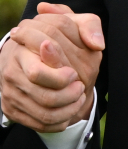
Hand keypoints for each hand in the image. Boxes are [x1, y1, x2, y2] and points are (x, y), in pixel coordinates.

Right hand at [0, 3, 104, 131]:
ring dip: (69, 107)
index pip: (41, 66)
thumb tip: (96, 45)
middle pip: (43, 92)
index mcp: (24, 46)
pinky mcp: (12, 109)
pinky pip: (41, 123)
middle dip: (68, 93)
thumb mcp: (74, 25)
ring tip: (78, 96)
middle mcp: (12, 70)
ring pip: (45, 110)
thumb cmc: (59, 40)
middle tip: (79, 86)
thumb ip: (88, 26)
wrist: (30, 59)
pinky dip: (61, 119)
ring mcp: (10, 91)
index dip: (61, 75)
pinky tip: (70, 108)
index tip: (73, 73)